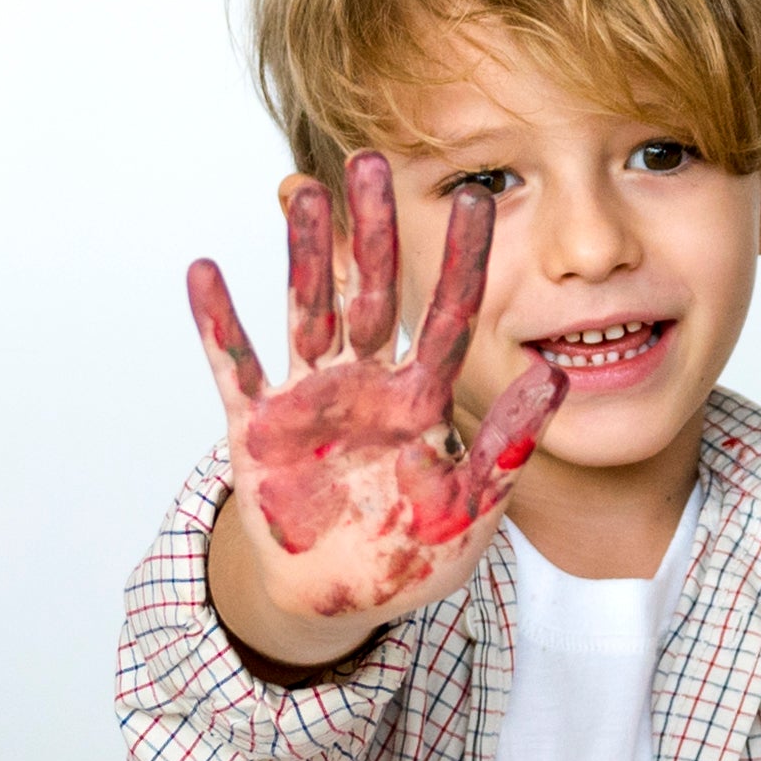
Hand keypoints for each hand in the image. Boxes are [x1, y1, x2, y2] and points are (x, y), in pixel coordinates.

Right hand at [187, 152, 565, 630]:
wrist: (338, 600)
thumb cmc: (410, 554)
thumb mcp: (471, 506)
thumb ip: (508, 444)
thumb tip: (555, 377)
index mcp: (421, 399)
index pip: (445, 316)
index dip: (461, 261)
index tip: (479, 198)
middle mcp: (364, 384)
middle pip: (369, 293)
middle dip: (372, 231)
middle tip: (373, 160)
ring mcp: (308, 401)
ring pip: (306, 311)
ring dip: (303, 255)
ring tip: (303, 191)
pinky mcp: (255, 429)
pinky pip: (235, 368)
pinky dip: (219, 324)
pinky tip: (204, 271)